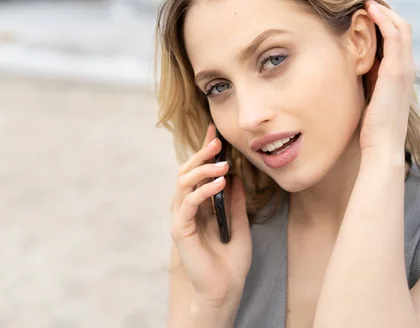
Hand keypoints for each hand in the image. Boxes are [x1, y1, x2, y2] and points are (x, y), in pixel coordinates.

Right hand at [170, 123, 251, 307]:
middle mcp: (188, 208)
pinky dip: (203, 190)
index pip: (198, 172)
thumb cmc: (232, 260)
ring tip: (222, 164)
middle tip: (217, 142)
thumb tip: (234, 176)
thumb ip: (234, 200)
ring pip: (183, 183)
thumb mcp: (239, 222)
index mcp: (200, 206)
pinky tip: (219, 182)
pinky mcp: (180, 230)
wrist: (226, 288)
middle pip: (186, 172)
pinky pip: (188, 203)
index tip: (214, 132)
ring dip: (202, 169)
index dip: (204, 151)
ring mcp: (182, 218)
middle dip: (200, 154)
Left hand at [359, 0, 415, 157]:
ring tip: (366, 0)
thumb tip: (352, 65)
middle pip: (402, 28)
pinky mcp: (398, 72)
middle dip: (384, 12)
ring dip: (384, 11)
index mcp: (399, 74)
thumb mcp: (368, 95)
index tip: (364, 12)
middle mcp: (407, 68)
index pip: (397, 39)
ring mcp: (405, 69)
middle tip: (364, 1)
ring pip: (401, 27)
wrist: (382, 146)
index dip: (383, 22)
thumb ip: (366, 78)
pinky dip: (384, 20)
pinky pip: (396, 36)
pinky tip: (370, 11)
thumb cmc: (372, 126)